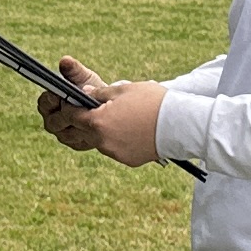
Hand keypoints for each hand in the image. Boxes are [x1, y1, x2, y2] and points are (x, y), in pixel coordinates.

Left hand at [38, 59, 166, 167]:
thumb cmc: (153, 102)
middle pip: (84, 130)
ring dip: (104, 130)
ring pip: (101, 140)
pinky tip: (133, 130)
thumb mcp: (123, 89)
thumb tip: (83, 93)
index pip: (71, 116)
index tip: (71, 103)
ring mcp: (115, 153)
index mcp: (98, 122)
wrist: (180, 124)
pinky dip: (120, 140)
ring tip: (121, 117)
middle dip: (86, 120)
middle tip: (98, 108)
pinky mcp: (128, 160)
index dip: (69, 108)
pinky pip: (117, 148)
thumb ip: (98, 93)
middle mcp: (103, 141)